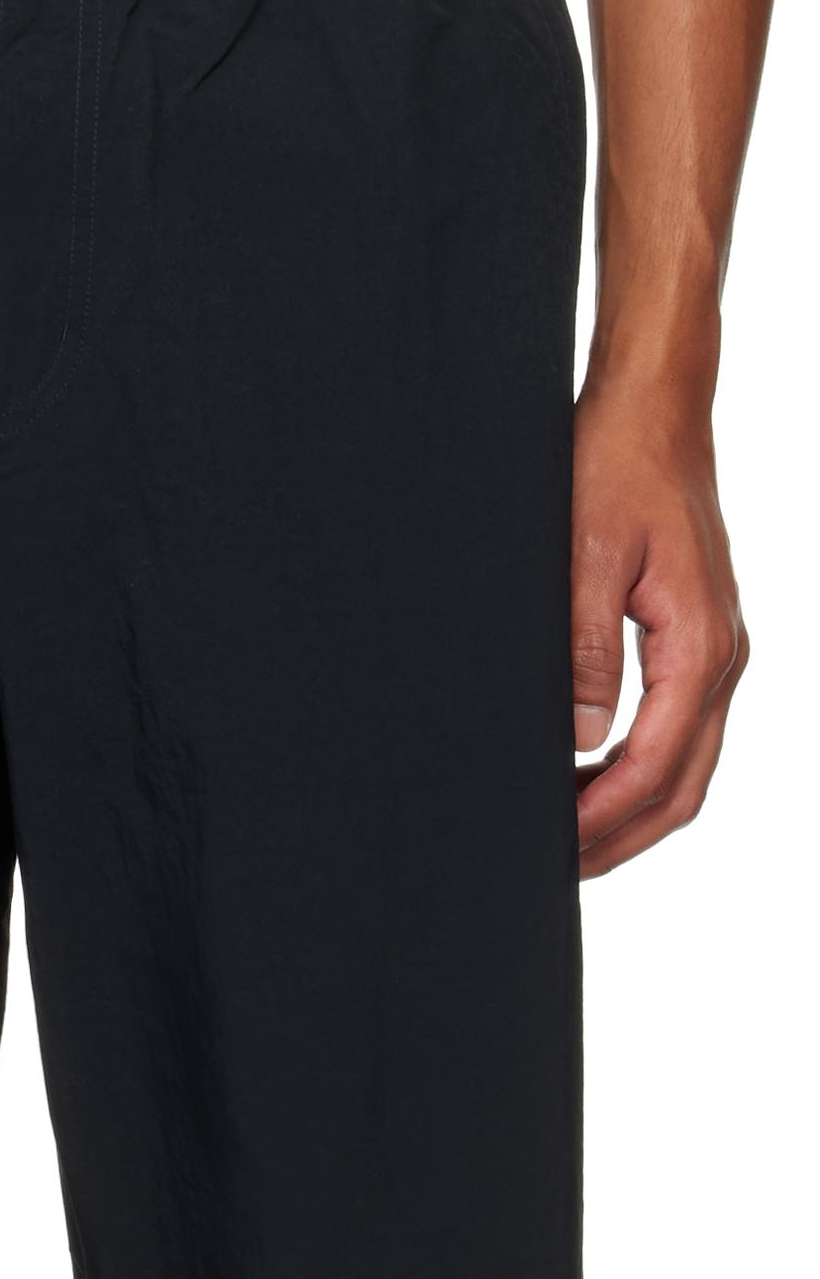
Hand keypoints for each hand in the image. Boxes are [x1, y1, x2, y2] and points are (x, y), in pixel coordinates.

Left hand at [570, 371, 747, 882]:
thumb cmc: (619, 467)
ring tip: (570, 835)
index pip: (656, 763)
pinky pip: (680, 732)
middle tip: (560, 865)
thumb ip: (586, 651)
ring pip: (687, 767)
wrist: (655, 413)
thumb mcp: (587, 554)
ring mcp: (717, 654)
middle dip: (622, 836)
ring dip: (632, 811)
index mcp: (699, 644)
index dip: (604, 816)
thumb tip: (578, 738)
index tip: (556, 845)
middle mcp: (721, 658)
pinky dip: (640, 771)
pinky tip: (592, 777)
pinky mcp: (699, 644)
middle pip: (684, 787)